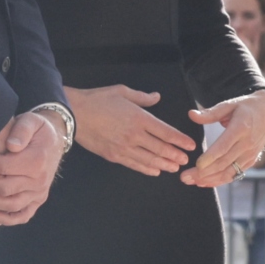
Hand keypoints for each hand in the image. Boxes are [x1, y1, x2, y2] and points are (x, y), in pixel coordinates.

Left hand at [0, 111, 67, 224]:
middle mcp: (39, 181)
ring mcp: (39, 194)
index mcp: (36, 161)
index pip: (2, 168)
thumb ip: (20, 131)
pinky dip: (3, 219)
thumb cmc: (37, 130)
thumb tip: (11, 146)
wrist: (54, 140)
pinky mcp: (37, 201)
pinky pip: (21, 216)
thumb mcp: (30, 121)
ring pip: (8, 206)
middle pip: (2, 189)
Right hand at [65, 83, 195, 176]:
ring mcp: (124, 147)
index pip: (166, 132)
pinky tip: (155, 171)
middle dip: (175, 155)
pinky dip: (146, 169)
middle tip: (185, 160)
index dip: (180, 140)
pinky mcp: (114, 156)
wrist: (74, 114)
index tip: (190, 145)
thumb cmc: (97, 100)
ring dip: (164, 164)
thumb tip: (156, 97)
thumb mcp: (122, 92)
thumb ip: (142, 97)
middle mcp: (135, 135)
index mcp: (139, 117)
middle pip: (160, 148)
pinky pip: (134, 165)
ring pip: (149, 159)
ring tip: (174, 168)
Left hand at [184, 90, 264, 187]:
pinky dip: (219, 180)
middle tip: (185, 177)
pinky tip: (205, 182)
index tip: (196, 165)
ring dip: (210, 180)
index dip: (210, 157)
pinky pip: (234, 174)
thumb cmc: (245, 107)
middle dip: (204, 172)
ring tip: (192, 182)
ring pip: (229, 172)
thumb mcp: (229, 104)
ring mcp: (250, 154)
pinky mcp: (251, 161)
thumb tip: (191, 115)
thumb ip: (210, 113)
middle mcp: (247, 144)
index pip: (224, 146)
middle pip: (224, 162)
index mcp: (241, 128)